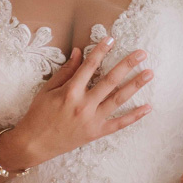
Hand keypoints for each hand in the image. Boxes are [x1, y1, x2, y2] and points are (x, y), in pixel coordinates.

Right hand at [11, 37, 153, 166]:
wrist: (34, 144)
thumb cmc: (38, 114)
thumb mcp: (47, 89)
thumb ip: (66, 71)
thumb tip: (78, 52)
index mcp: (70, 92)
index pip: (89, 66)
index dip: (101, 51)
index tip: (112, 39)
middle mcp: (83, 105)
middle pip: (110, 81)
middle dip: (127, 65)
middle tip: (142, 53)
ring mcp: (92, 120)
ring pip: (118, 100)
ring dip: (135, 85)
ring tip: (149, 73)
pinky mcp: (96, 133)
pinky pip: (119, 124)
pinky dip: (134, 116)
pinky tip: (148, 107)